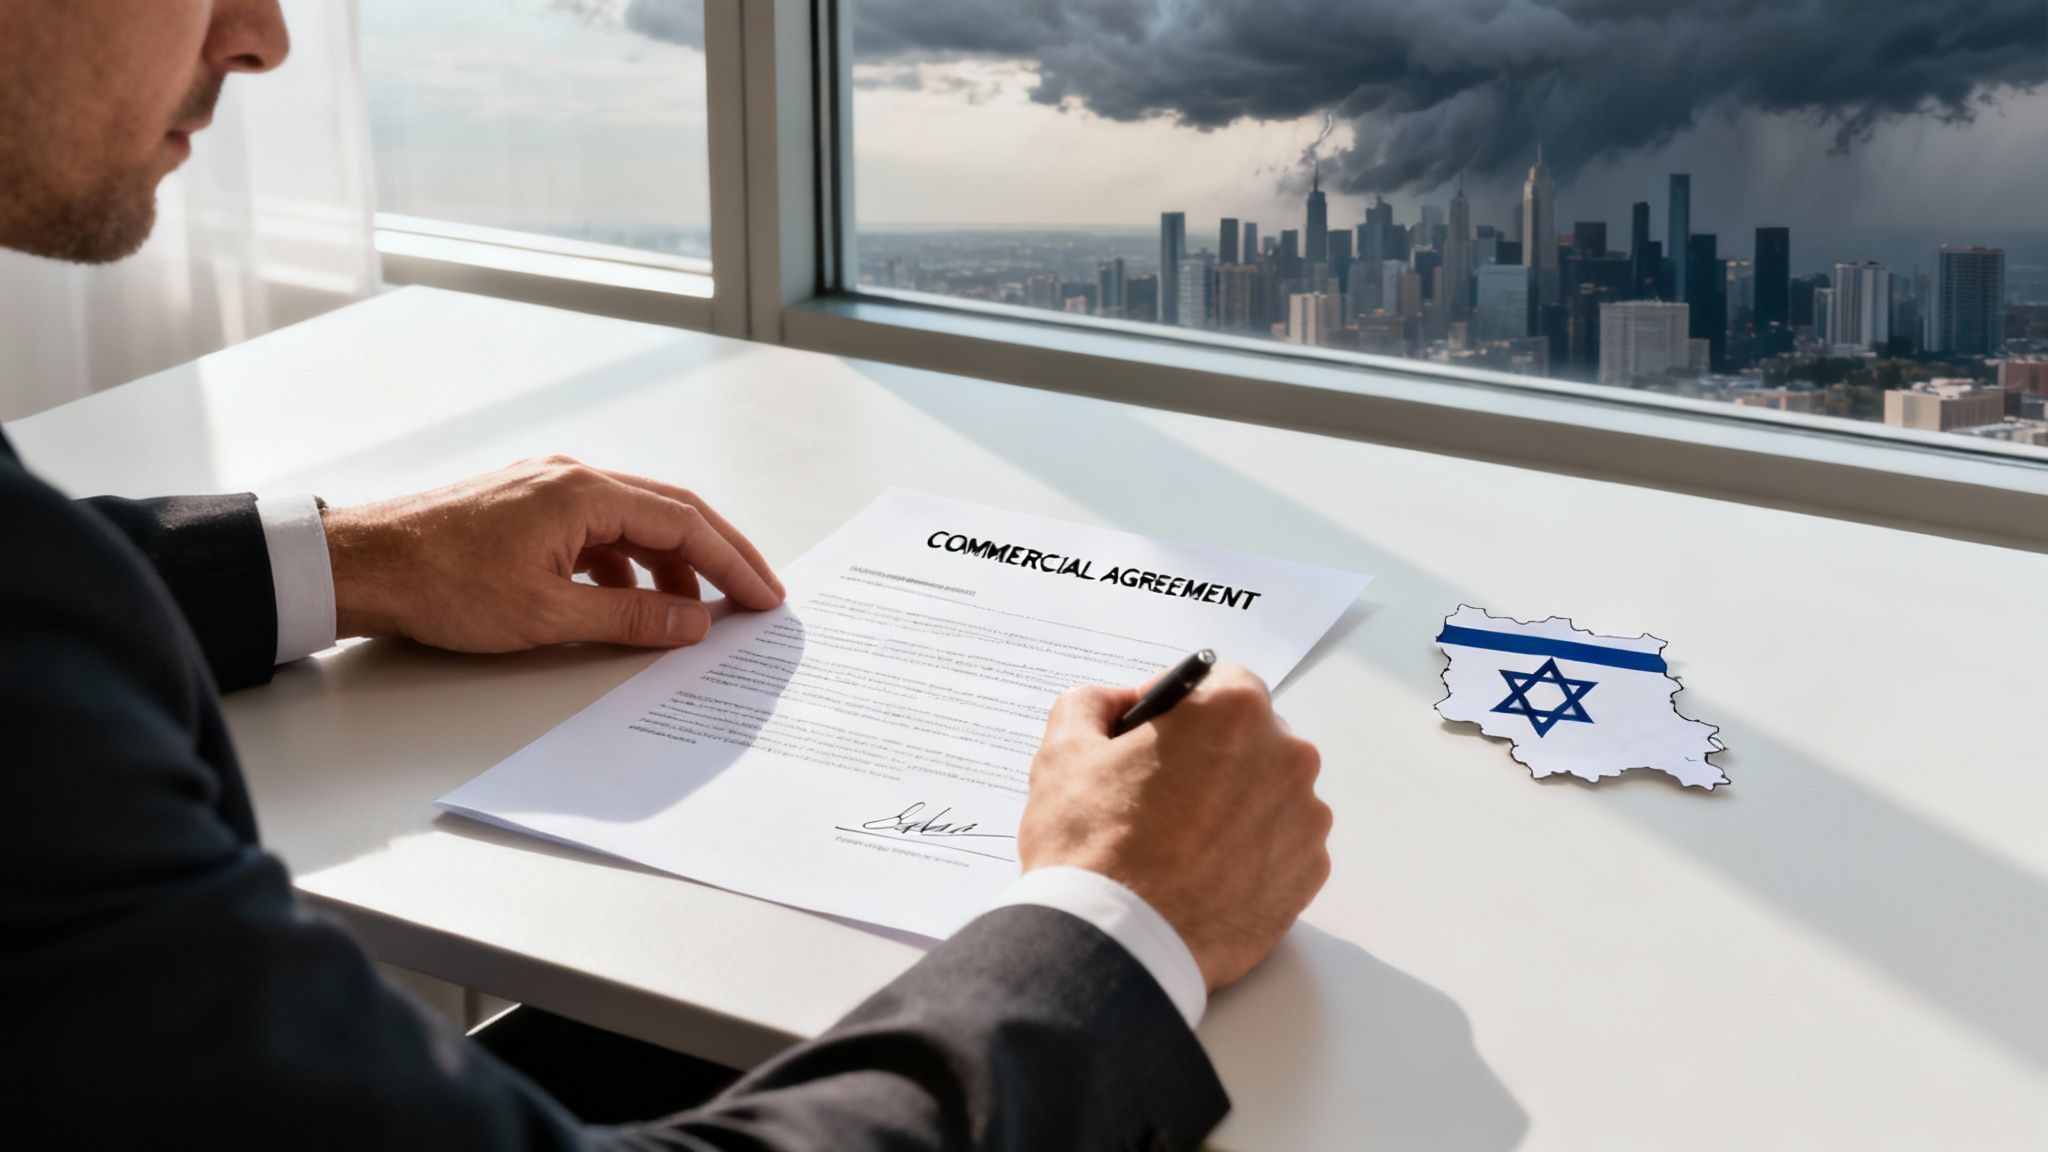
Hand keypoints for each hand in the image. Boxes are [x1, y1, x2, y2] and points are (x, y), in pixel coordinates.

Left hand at [322, 456, 784, 651]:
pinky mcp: (526, 509)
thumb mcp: (548, 613)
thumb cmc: (442, 583)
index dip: (733, 563)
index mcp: (584, 492)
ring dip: (670, 566)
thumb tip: (694, 621)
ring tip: (691, 615)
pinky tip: (627, 603)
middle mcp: (572, 477)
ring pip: (634, 524)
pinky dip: (626, 566)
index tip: (765, 597)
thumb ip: (631, 617)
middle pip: (670, 513)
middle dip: (718, 557)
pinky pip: (599, 532)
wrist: (363, 566)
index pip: (685, 523)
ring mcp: (547, 489)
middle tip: (756, 596)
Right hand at [1017, 663, 1331, 991]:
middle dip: (1211, 757)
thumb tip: (1120, 703)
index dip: (1180, 710)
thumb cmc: (1091, 846)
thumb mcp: (1064, 749)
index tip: (1153, 741)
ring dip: (1234, 805)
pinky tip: (1203, 875)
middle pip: (1249, 738)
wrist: (1116, 945)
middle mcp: (1285, 755)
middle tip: (1158, 797)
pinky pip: (1281, 846)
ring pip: (1268, 793)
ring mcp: (1304, 819)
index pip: (1218, 684)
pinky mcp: (1307, 875)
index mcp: (1233, 710)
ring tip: (1179, 844)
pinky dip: (1250, 854)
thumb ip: (1094, 703)